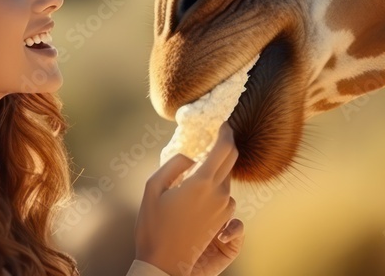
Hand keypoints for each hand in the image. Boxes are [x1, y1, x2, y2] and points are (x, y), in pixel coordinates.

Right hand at [135, 124, 239, 275]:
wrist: (164, 263)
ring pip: (226, 179)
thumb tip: (190, 157)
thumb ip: (173, 164)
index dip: (225, 132)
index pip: (224, 148)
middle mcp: (219, 194)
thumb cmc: (153, 226)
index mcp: (201, 183)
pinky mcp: (224, 221)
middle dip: (225, 145)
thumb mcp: (152, 187)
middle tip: (214, 138)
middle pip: (231, 160)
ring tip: (196, 173)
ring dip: (216, 171)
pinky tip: (198, 193)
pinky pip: (224, 195)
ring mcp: (224, 209)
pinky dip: (215, 188)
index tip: (222, 123)